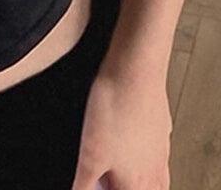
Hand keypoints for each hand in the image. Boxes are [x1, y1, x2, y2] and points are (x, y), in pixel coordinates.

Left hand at [70, 64, 172, 189]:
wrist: (135, 68)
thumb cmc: (116, 107)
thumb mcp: (90, 153)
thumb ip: (85, 182)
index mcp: (137, 183)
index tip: (93, 183)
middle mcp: (155, 169)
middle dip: (122, 186)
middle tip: (103, 178)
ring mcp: (161, 146)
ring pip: (156, 177)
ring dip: (137, 178)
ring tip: (117, 169)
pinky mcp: (160, 125)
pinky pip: (157, 150)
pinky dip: (145, 154)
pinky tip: (130, 141)